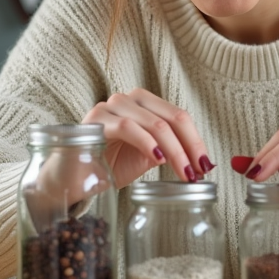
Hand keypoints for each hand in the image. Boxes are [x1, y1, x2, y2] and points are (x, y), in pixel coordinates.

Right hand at [83, 88, 213, 188]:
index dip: (196, 141)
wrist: (72, 179)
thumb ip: (169, 151)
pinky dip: (148, 143)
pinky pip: (129, 127)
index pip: (179, 117)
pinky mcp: (96, 120)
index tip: (207, 166)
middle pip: (171, 118)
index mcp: (144, 104)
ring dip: (174, 151)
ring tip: (184, 173)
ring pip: (154, 123)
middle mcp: (129, 99)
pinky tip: (158, 160)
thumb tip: (200, 161)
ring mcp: (111, 107)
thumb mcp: (146, 158)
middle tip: (199, 172)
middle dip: (190, 147)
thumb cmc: (107, 166)